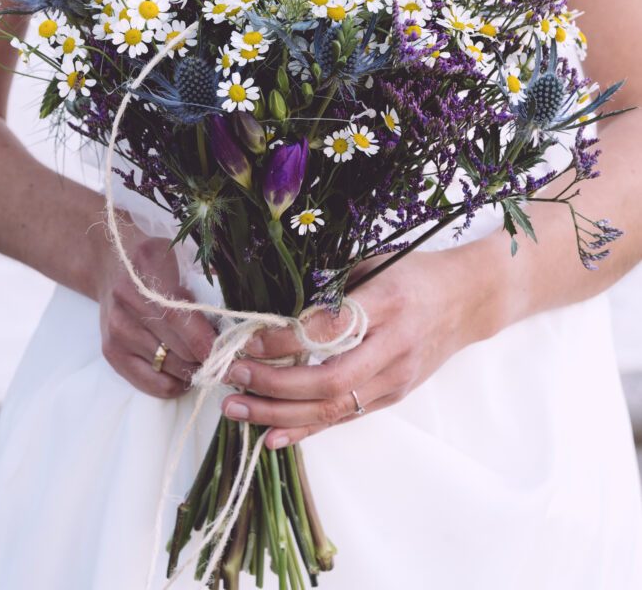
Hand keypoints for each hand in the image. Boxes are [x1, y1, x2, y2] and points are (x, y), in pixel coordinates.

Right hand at [93, 225, 215, 398]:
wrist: (109, 265)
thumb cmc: (153, 260)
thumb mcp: (179, 254)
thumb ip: (204, 279)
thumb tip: (233, 310)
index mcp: (146, 273)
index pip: (180, 319)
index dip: (207, 340)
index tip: (229, 349)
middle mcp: (126, 305)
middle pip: (178, 350)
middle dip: (207, 357)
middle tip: (224, 354)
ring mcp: (116, 332)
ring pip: (169, 370)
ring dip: (193, 370)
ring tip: (204, 359)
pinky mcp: (111, 353)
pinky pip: (152, 384)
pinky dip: (174, 383)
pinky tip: (183, 371)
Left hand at [221, 244, 500, 447]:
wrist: (468, 300)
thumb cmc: (414, 273)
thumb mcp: (374, 264)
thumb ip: (332, 290)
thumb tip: (275, 314)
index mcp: (386, 302)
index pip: (328, 330)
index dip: (283, 340)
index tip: (246, 340)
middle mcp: (393, 346)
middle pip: (328, 380)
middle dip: (273, 385)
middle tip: (233, 378)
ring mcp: (395, 377)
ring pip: (333, 408)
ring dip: (279, 414)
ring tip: (236, 410)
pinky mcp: (393, 396)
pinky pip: (344, 418)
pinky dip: (306, 428)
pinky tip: (271, 435)